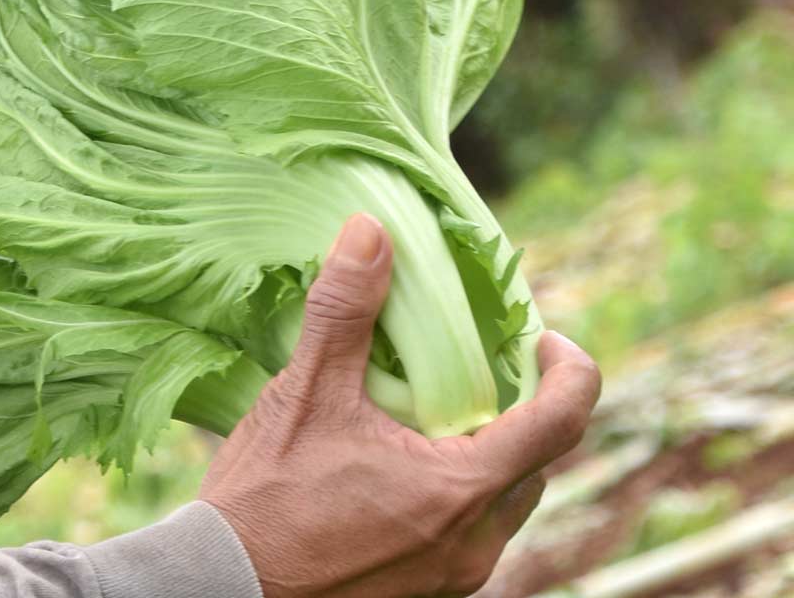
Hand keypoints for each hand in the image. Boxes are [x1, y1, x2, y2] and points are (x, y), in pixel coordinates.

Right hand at [199, 214, 600, 597]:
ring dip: (482, 456)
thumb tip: (370, 232)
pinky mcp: (427, 595)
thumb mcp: (305, 394)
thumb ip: (344, 311)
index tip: (542, 337)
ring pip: (502, 503)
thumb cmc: (264, 499)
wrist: (224, 587)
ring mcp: (454, 577)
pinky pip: (468, 535)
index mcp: (462, 488)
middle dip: (516, 410)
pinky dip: (452, 495)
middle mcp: (476, 541)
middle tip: (473, 369)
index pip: (562, 421)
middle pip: (535, 462)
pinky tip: (394, 475)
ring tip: (425, 421)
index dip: (569, 370)